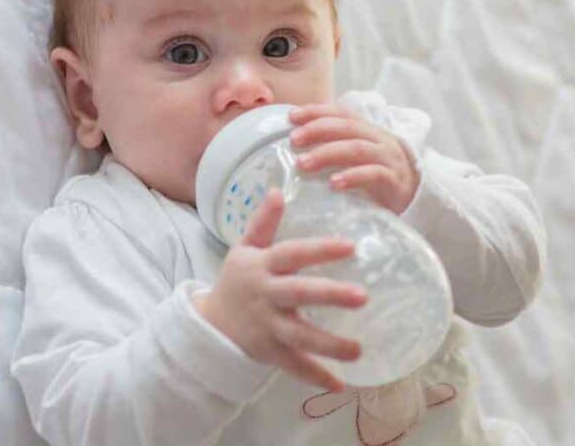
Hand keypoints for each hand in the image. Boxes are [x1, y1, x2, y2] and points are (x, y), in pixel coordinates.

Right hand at [193, 189, 365, 391]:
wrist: (210, 323)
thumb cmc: (237, 280)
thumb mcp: (245, 248)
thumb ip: (263, 222)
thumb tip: (278, 190)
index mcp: (263, 266)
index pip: (292, 254)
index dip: (319, 250)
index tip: (350, 245)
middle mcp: (266, 296)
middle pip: (299, 294)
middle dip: (330, 295)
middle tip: (364, 297)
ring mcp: (267, 326)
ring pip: (299, 336)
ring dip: (329, 344)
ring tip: (359, 350)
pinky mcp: (269, 352)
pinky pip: (293, 365)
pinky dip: (314, 376)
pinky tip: (340, 385)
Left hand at [289, 104, 419, 213]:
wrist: (415, 197)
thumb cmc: (377, 177)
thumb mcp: (357, 157)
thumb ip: (334, 147)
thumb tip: (297, 144)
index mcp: (368, 130)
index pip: (341, 113)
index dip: (317, 111)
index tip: (292, 116)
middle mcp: (379, 139)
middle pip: (347, 128)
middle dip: (317, 130)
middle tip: (293, 140)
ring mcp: (388, 159)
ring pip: (357, 149)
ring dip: (327, 154)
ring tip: (303, 163)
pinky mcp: (394, 181)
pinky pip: (373, 174)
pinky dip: (352, 177)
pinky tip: (334, 184)